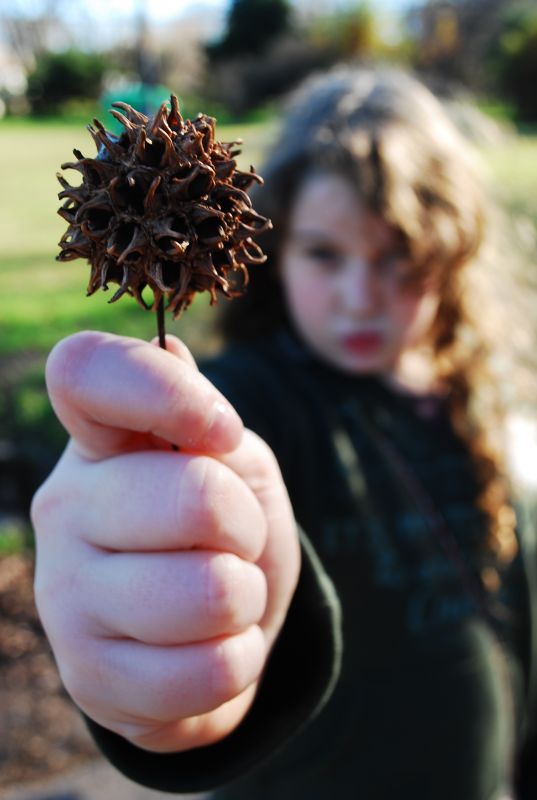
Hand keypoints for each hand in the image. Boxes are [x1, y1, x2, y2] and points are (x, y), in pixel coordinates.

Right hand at [31, 331, 299, 752]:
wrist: (212, 626)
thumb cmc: (225, 527)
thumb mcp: (233, 461)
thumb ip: (203, 414)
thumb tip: (169, 350)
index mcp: (99, 441)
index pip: (85, 372)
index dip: (165, 389)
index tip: (222, 431)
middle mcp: (65, 509)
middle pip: (195, 500)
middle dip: (248, 525)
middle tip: (234, 538)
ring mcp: (66, 596)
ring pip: (209, 594)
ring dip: (244, 596)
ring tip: (221, 592)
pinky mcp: (88, 677)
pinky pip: (206, 673)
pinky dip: (237, 658)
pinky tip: (211, 646)